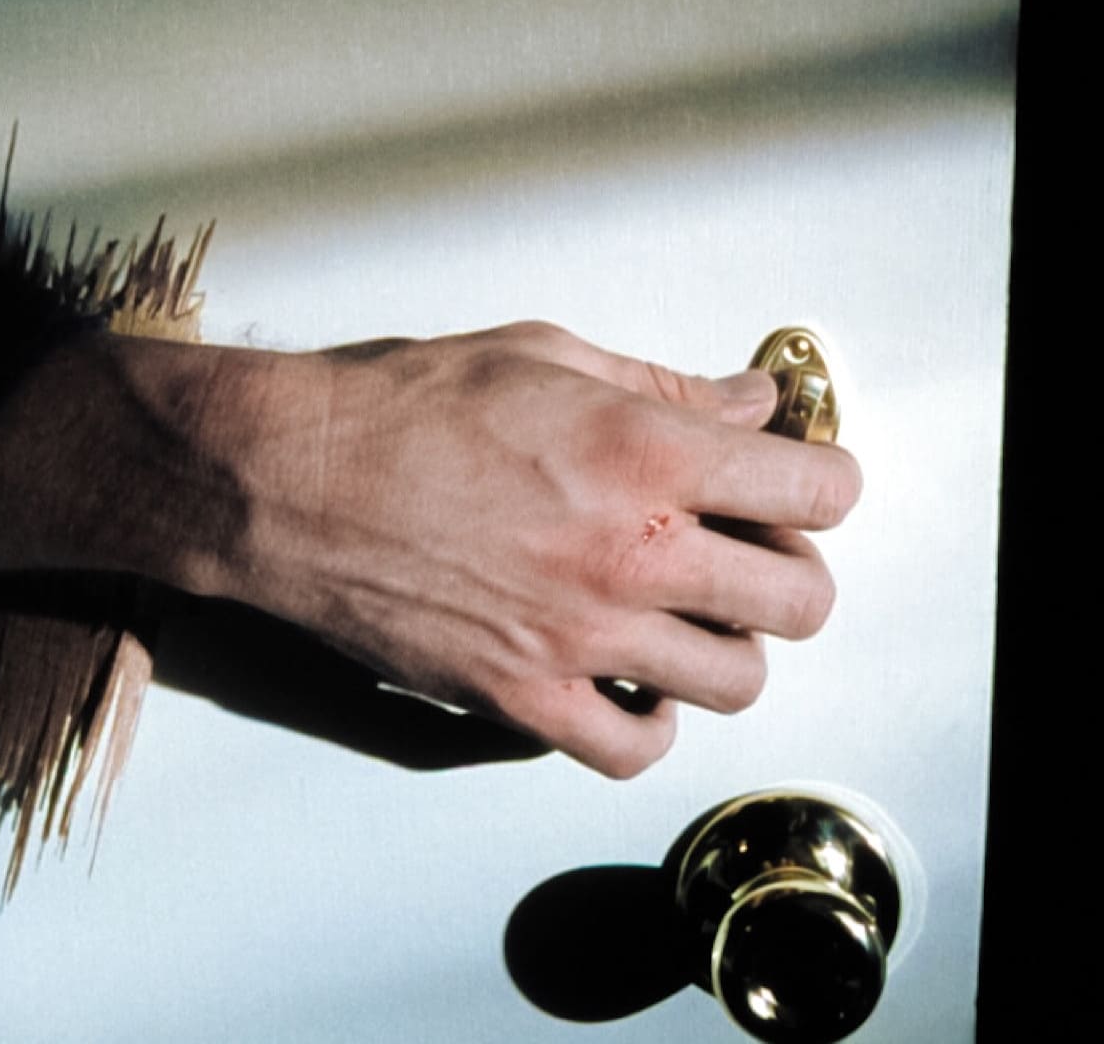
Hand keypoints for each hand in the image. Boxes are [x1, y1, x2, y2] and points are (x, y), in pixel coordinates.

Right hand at [0, 321, 861, 778]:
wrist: (280, 478)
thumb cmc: (393, 405)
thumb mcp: (540, 353)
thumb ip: (662, 387)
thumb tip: (748, 407)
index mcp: (651, 453)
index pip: (823, 491)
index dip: (820, 487)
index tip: (794, 487)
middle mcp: (636, 553)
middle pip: (802, 602)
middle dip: (788, 574)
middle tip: (746, 554)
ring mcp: (582, 638)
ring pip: (736, 683)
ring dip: (725, 652)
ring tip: (682, 620)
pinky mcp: (521, 697)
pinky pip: (634, 748)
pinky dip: (648, 724)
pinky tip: (625, 683)